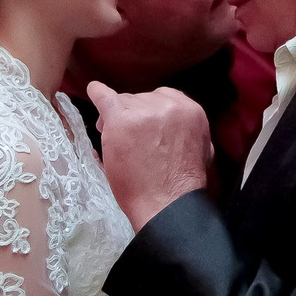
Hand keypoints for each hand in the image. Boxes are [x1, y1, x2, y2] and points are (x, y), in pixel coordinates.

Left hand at [88, 82, 212, 230]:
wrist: (167, 203)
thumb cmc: (182, 185)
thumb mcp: (202, 148)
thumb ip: (187, 128)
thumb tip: (173, 122)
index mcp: (191, 110)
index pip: (164, 97)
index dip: (150, 111)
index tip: (144, 126)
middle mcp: (169, 105)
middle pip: (141, 98)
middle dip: (133, 115)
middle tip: (128, 140)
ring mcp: (144, 111)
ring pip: (124, 101)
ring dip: (118, 118)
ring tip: (116, 141)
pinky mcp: (122, 121)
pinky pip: (105, 97)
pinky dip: (97, 93)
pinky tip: (93, 91)